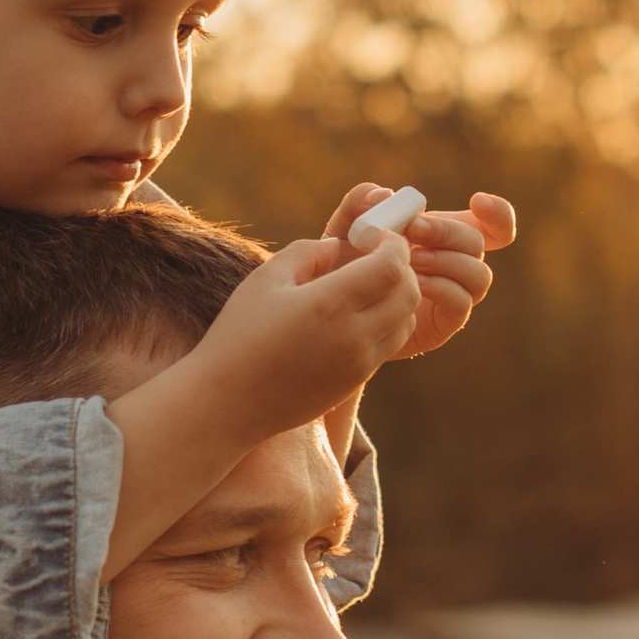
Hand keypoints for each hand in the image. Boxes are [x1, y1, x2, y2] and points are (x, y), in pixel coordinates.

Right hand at [102, 237, 419, 576]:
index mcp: (330, 304)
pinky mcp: (354, 382)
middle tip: (378, 255)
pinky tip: (355, 314)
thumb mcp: (265, 280)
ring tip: (368, 284)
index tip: (374, 234)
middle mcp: (354, 336)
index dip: (393, 243)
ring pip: (406, 322)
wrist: (228, 403)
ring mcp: (358, 364)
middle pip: (410, 294)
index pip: (392, 266)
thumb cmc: (239, 335)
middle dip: (403, 268)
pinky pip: (387, 345)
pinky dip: (386, 323)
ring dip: (398, 297)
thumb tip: (337, 246)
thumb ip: (307, 253)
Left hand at [318, 185, 516, 362]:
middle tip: (413, 229)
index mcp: (445, 237)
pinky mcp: (444, 322)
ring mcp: (454, 294)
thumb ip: (360, 201)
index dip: (498, 213)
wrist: (333, 308)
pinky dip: (442, 288)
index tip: (477, 201)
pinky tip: (415, 284)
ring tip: (411, 260)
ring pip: (479, 275)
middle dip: (448, 232)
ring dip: (447, 261)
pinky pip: (462, 303)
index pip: (494, 227)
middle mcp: (456, 263)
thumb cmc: (344, 263)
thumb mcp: (345, 227)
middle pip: (479, 243)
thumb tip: (385, 194)